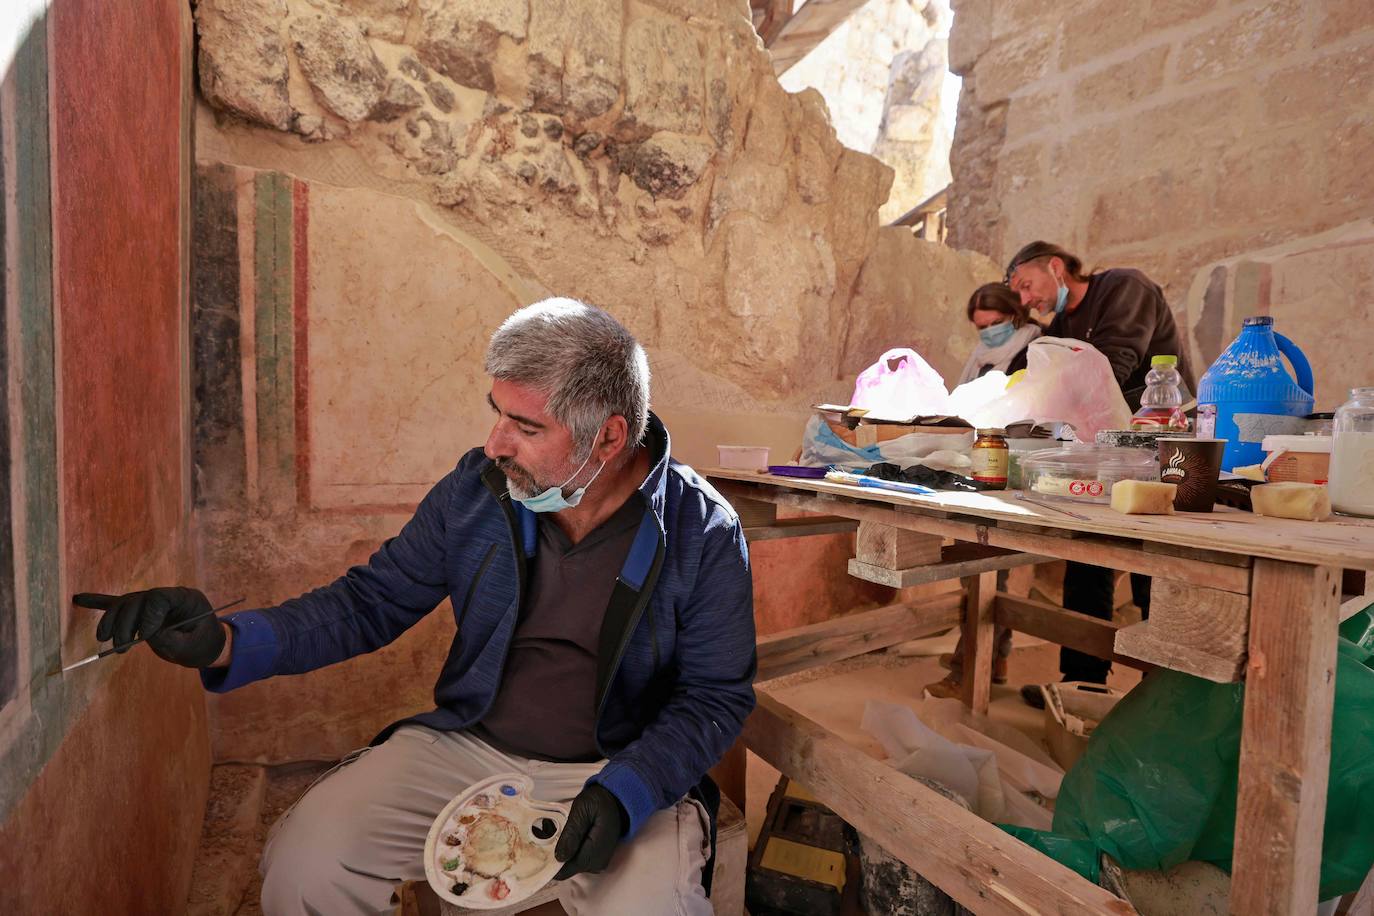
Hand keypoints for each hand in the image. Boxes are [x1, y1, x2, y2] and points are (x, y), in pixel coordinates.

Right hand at [73, 587, 226, 667]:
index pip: (160, 597)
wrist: (205, 643)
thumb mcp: (194, 648)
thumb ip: (173, 641)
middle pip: (138, 601)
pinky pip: (119, 603)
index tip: (144, 636)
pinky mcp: (141, 610)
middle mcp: (167, 595)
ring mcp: (152, 600)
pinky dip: (99, 602)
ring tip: (107, 642)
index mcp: (186, 598)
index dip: (149, 615)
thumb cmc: (203, 645)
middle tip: (122, 647)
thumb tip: (147, 635)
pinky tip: (79, 599)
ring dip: (112, 621)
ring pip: (125, 604)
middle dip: (126, 624)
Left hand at [553, 784, 625, 879]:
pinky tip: (563, 832)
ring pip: (569, 864)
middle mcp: (597, 863)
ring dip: (559, 848)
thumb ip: (572, 833)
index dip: (550, 863)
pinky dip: (566, 847)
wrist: (616, 801)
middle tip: (546, 828)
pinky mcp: (595, 860)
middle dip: (553, 852)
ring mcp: (597, 863)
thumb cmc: (599, 802)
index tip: (538, 848)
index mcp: (595, 851)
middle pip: (566, 867)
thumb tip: (560, 857)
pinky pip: (575, 859)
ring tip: (553, 827)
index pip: (567, 869)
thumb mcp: (583, 809)